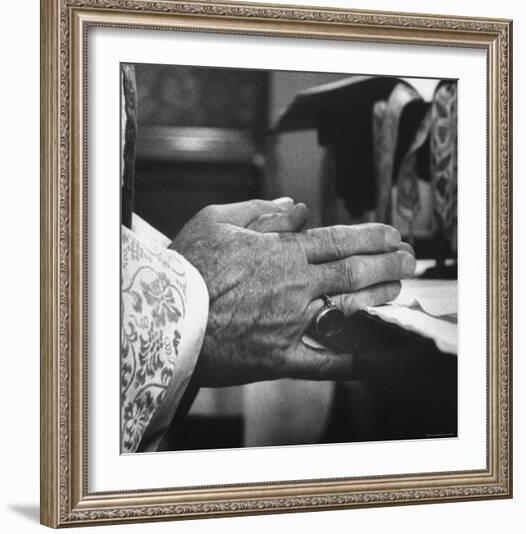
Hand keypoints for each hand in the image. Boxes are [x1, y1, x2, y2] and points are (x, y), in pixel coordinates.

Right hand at [170, 199, 414, 385]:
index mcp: (282, 254)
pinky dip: (344, 363)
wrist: (164, 317)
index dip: (371, 236)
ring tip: (399, 289)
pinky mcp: (278, 358)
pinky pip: (319, 363)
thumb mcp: (216, 220)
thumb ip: (261, 213)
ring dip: (378, 299)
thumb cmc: (188, 267)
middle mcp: (295, 287)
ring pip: (346, 309)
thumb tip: (296, 209)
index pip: (339, 241)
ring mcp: (290, 324)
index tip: (393, 234)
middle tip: (409, 259)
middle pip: (353, 272)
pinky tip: (366, 360)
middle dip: (388, 263)